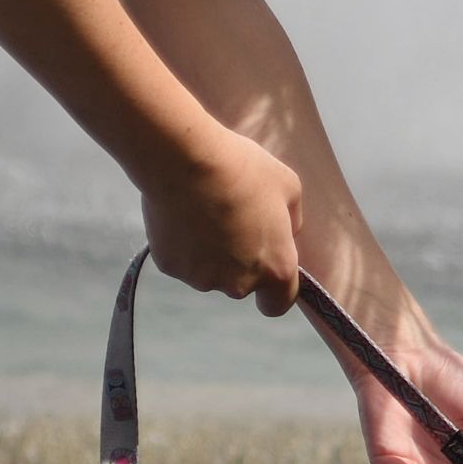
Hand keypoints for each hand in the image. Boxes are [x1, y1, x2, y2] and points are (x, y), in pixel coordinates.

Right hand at [140, 124, 302, 309]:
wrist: (186, 159)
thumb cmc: (243, 170)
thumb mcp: (288, 187)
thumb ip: (292, 221)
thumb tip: (285, 233)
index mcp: (275, 268)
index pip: (278, 304)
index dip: (274, 291)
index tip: (268, 272)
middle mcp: (239, 283)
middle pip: (241, 284)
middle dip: (239, 262)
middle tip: (232, 222)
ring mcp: (201, 278)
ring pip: (209, 273)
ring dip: (210, 253)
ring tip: (204, 212)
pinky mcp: (170, 267)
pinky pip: (182, 260)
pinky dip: (184, 245)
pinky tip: (183, 214)